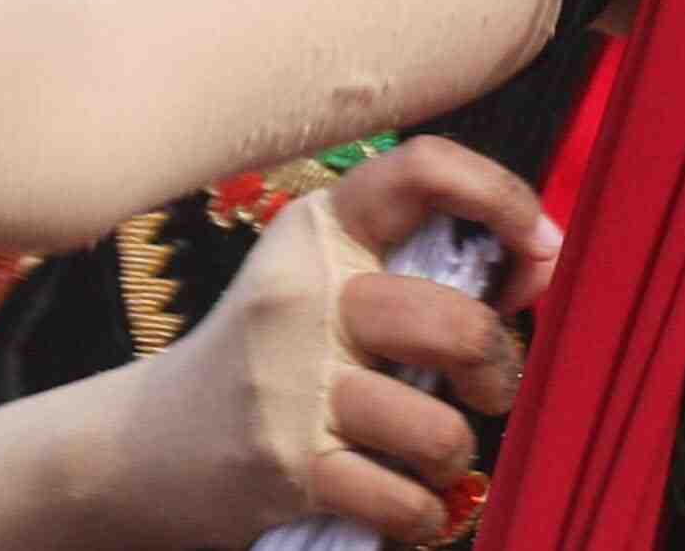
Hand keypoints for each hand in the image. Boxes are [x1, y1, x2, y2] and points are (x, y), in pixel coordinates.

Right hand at [121, 136, 562, 546]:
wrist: (141, 447)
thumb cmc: (270, 357)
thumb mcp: (328, 284)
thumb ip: (425, 266)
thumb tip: (543, 262)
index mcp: (321, 230)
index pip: (422, 169)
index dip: (503, 198)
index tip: (539, 248)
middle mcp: (306, 294)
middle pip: (456, 321)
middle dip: (498, 366)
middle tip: (489, 388)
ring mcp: (293, 384)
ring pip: (437, 428)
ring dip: (456, 454)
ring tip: (436, 455)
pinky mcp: (287, 466)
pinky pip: (400, 499)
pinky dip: (419, 514)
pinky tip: (405, 503)